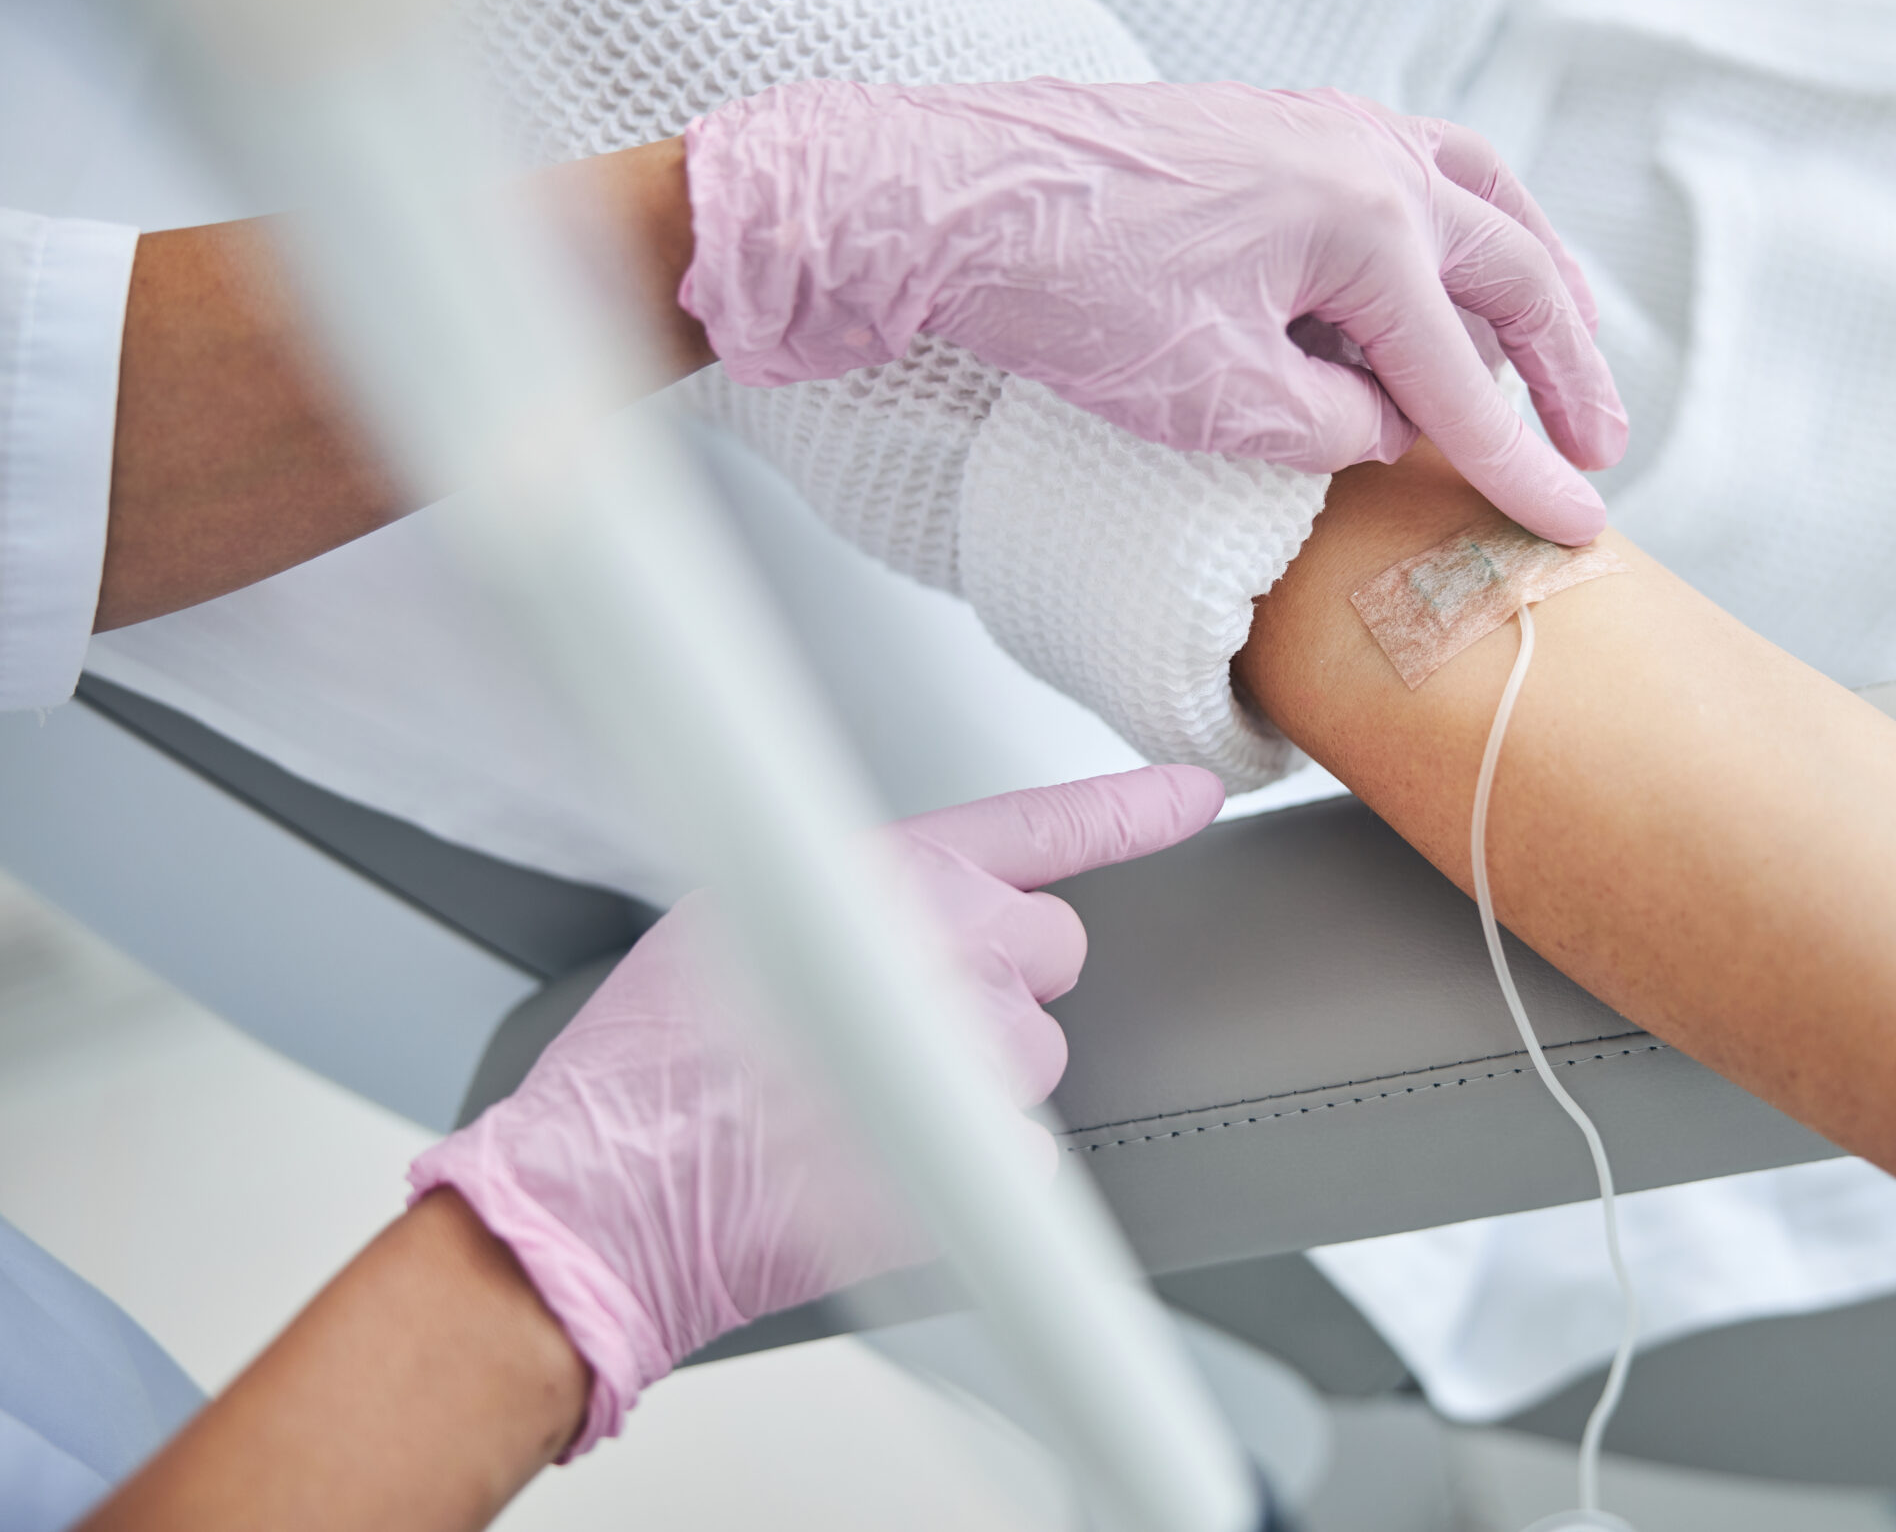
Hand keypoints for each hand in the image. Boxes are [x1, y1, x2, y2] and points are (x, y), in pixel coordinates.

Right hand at [407, 764, 1225, 1455]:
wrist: (611, 1190)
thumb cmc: (651, 1058)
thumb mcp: (744, 910)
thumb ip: (857, 895)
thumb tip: (898, 911)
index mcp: (903, 877)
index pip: (1053, 824)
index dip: (1134, 807)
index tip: (1194, 795)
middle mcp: (964, 956)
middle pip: (1053, 951)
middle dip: (999, 979)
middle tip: (898, 1019)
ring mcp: (983, 1063)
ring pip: (1034, 1057)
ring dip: (975, 1078)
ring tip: (860, 1100)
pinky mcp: (988, 1163)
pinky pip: (1021, 1157)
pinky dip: (968, 1167)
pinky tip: (876, 1163)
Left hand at [678, 78, 1624, 544]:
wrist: (945, 199)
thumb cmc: (1067, 290)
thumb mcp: (1220, 402)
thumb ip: (1334, 427)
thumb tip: (1387, 423)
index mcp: (1367, 223)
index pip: (1467, 378)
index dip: (1523, 466)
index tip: (1578, 526)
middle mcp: (1366, 155)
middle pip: (1511, 272)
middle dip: (1564, 369)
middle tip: (1599, 445)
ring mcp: (1322, 125)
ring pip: (1475, 198)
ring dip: (1526, 282)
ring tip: (1552, 354)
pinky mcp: (1276, 127)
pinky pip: (1408, 175)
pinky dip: (1450, 237)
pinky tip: (1435, 289)